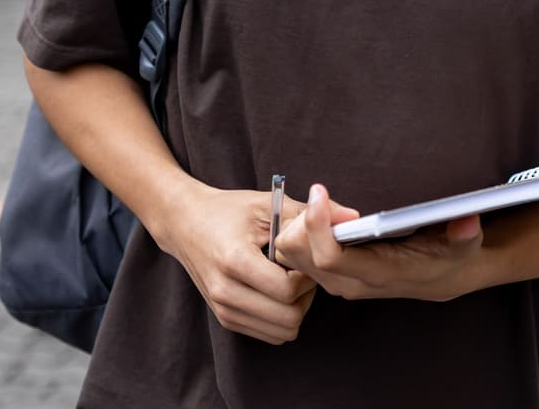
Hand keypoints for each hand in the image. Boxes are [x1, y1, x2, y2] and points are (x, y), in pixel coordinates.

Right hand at [154, 184, 317, 344]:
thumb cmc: (228, 211)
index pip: (287, 290)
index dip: (306, 276)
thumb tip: (354, 218)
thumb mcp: (268, 204)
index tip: (304, 258)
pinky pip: (269, 334)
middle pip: (288, 319)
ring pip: (281, 332)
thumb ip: (310, 214)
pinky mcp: (225, 319)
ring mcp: (223, 310)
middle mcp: (224, 291)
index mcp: (234, 260)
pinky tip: (276, 292)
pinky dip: (281, 317)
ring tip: (289, 281)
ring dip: (295, 310)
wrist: (185, 223)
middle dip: (305, 297)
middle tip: (301, 272)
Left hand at [274, 184, 482, 302]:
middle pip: (298, 254)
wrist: (440, 278)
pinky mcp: (329, 274)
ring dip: (298, 225)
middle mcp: (349, 282)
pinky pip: (293, 254)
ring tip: (323, 205)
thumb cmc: (447, 257)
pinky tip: (320, 216)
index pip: (330, 257)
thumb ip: (465, 234)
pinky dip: (298, 232)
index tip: (320, 192)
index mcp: (377, 273)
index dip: (317, 225)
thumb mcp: (464, 245)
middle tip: (324, 196)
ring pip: (289, 255)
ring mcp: (335, 281)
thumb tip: (468, 220)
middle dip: (303, 220)